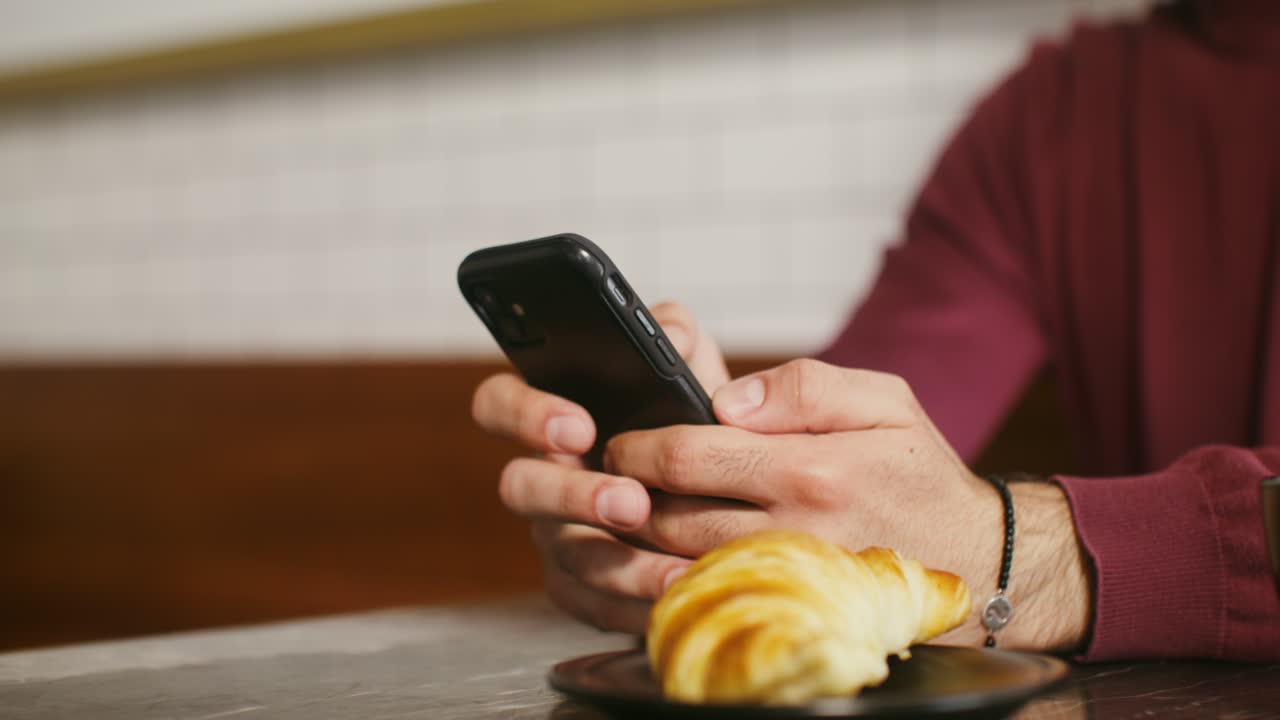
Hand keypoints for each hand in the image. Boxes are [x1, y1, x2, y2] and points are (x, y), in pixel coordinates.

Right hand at [471, 302, 729, 633]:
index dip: (524, 413)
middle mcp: (542, 476)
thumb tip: (671, 333)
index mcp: (550, 417)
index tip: (577, 424)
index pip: (498, 403)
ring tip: (676, 570)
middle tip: (632, 502)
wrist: (730, 495)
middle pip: (520, 487)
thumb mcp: (688, 370)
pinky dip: (637, 605)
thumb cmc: (691, 420)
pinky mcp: (580, 588)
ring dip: (620, 562)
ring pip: (564, 553)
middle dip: (573, 495)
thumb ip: (672, 337)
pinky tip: (680, 597)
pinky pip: (592, 605)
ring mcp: (556, 535)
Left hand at [605, 359, 1090, 650]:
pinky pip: (707, 608)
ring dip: (636, 545)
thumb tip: (724, 402)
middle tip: (608, 481)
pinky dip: (669, 588)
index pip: (687, 456)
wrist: (980, 563)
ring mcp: (788, 587)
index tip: (620, 443)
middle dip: (624, 498)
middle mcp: (793, 534)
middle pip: (668, 518)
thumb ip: (803, 386)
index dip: (637, 448)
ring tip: (624, 520)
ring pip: (676, 569)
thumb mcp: (884, 401)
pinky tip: (657, 567)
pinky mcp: (788, 620)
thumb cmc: (922, 476)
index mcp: (811, 470)